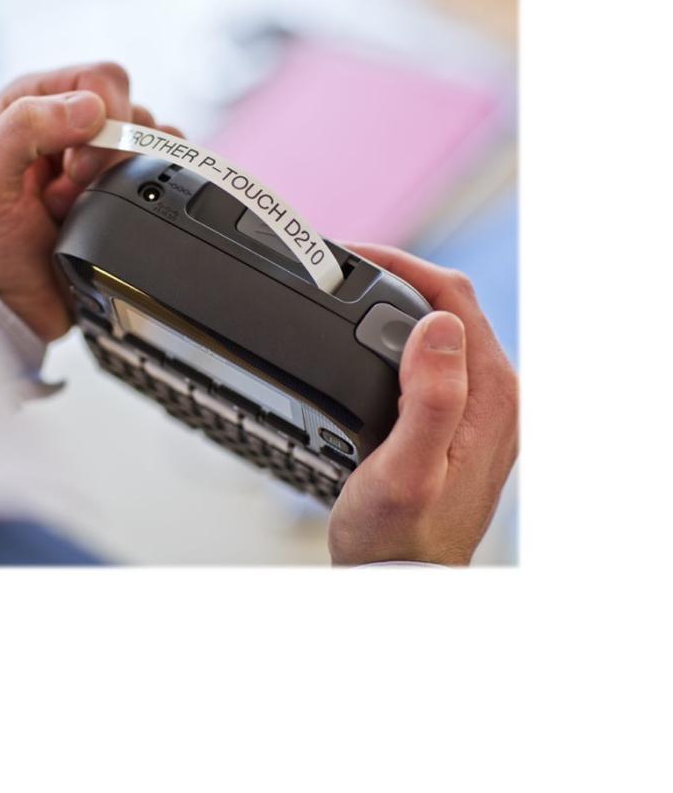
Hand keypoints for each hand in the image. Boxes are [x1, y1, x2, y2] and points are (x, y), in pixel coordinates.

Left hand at [0, 62, 182, 341]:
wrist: (12, 304)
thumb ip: (22, 129)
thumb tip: (89, 107)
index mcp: (33, 102)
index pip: (97, 79)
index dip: (99, 120)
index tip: (75, 167)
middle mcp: (70, 122)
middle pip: (131, 110)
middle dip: (111, 156)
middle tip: (77, 190)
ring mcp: (101, 156)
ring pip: (150, 140)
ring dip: (123, 180)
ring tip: (85, 208)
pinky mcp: (125, 187)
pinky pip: (165, 169)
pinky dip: (150, 190)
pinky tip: (115, 213)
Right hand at [328, 245, 517, 565]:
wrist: (396, 580)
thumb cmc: (395, 536)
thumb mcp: (406, 469)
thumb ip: (430, 397)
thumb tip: (439, 325)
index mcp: (491, 394)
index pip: (453, 296)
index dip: (401, 264)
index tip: (350, 256)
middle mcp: (496, 393)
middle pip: (450, 304)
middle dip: (396, 275)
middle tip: (340, 271)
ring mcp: (481, 405)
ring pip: (442, 326)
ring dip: (398, 301)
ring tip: (348, 293)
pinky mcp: (462, 417)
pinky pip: (435, 354)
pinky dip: (399, 333)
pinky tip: (368, 340)